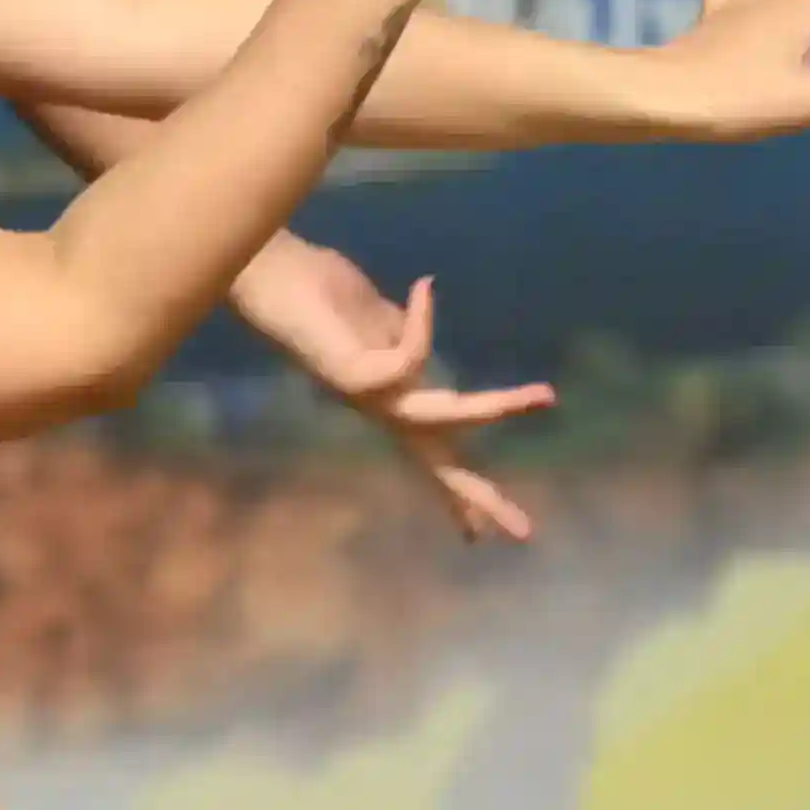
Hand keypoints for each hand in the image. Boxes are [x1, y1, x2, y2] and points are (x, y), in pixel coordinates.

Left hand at [225, 234, 543, 545]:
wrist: (262, 271)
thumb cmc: (317, 292)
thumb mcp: (375, 321)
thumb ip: (402, 341)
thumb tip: (420, 354)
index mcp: (389, 400)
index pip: (433, 455)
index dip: (458, 495)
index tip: (476, 538)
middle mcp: (378, 406)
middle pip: (440, 463)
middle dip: (481, 496)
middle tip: (528, 533)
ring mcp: (362, 392)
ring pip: (438, 417)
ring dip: (494, 409)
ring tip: (547, 395)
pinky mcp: (346, 373)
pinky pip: (406, 362)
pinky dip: (423, 325)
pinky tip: (427, 288)